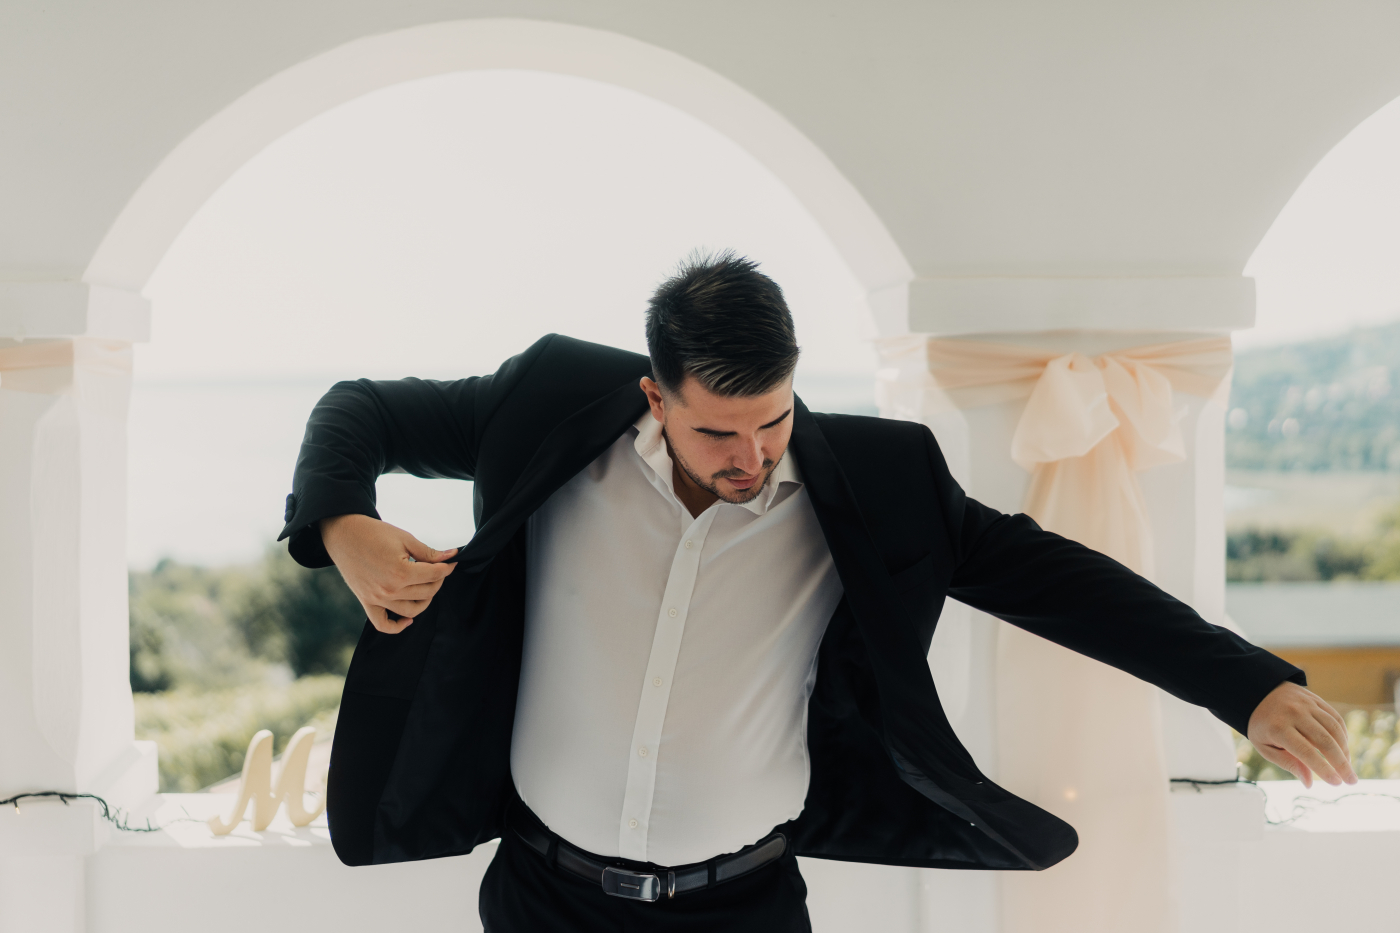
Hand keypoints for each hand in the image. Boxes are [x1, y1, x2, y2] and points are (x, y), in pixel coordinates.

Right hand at [320, 514, 456, 633]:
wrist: (344, 534)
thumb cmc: (373, 533)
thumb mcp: (405, 538)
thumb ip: (429, 552)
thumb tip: (451, 556)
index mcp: (401, 572)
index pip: (434, 575)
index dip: (447, 567)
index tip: (451, 562)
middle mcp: (390, 590)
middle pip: (426, 593)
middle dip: (438, 580)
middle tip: (438, 569)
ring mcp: (377, 599)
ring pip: (411, 610)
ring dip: (425, 601)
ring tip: (427, 587)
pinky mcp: (367, 602)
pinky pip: (383, 624)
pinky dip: (397, 626)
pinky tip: (408, 620)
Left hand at [1247, 681, 1356, 786]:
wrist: (1257, 693)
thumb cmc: (1262, 726)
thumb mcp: (1265, 747)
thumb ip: (1287, 763)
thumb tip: (1308, 783)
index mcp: (1278, 728)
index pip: (1305, 751)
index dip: (1323, 768)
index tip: (1337, 783)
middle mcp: (1294, 714)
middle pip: (1325, 740)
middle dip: (1341, 763)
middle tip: (1351, 781)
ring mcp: (1306, 705)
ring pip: (1334, 728)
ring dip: (1345, 750)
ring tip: (1347, 768)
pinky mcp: (1315, 699)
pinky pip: (1335, 717)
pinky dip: (1343, 735)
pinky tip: (1343, 748)